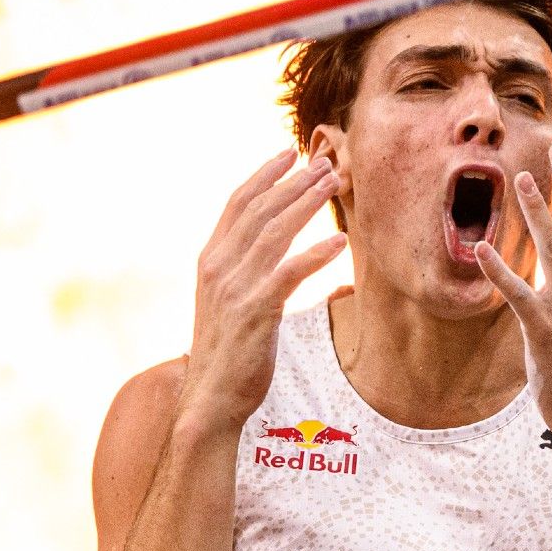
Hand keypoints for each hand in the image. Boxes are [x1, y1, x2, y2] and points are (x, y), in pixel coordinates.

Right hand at [177, 150, 346, 436]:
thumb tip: (284, 263)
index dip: (263, 175)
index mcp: (211, 261)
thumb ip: (250, 276)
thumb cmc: (231, 354)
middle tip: (325, 161)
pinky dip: (315, 254)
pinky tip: (341, 241)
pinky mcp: (255, 311)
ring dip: (306, 204)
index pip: (237, 204)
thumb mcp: (233, 304)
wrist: (211, 398)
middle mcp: (218, 267)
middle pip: (259, 209)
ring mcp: (235, 288)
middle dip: (293, 181)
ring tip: (334, 184)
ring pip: (274, 232)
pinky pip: (289, 273)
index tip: (289, 152)